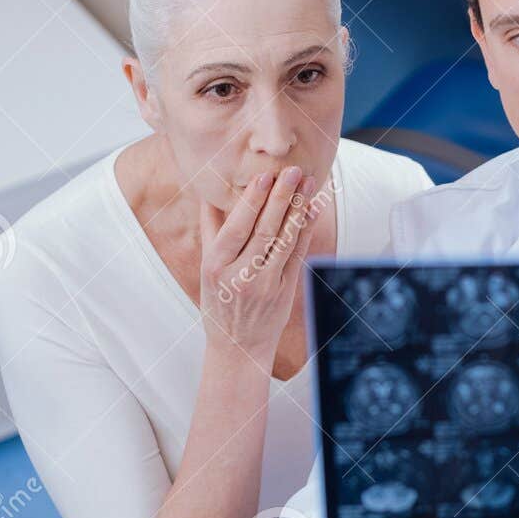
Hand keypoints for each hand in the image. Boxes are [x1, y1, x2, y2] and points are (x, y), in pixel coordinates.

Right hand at [199, 165, 319, 365]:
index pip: (237, 227)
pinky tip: (311, 210)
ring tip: (307, 183)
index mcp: (216, 266)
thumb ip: (210, 230)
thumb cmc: (219, 302)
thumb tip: (210, 193)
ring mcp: (265, 286)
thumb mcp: (207, 268)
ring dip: (297, 210)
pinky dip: (305, 232)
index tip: (264, 176)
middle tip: (292, 171)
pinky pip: (296, 256)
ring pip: (283, 242)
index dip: (252, 201)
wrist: (238, 347)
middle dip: (280, 198)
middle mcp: (240, 276)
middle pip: (264, 231)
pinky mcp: (284, 292)